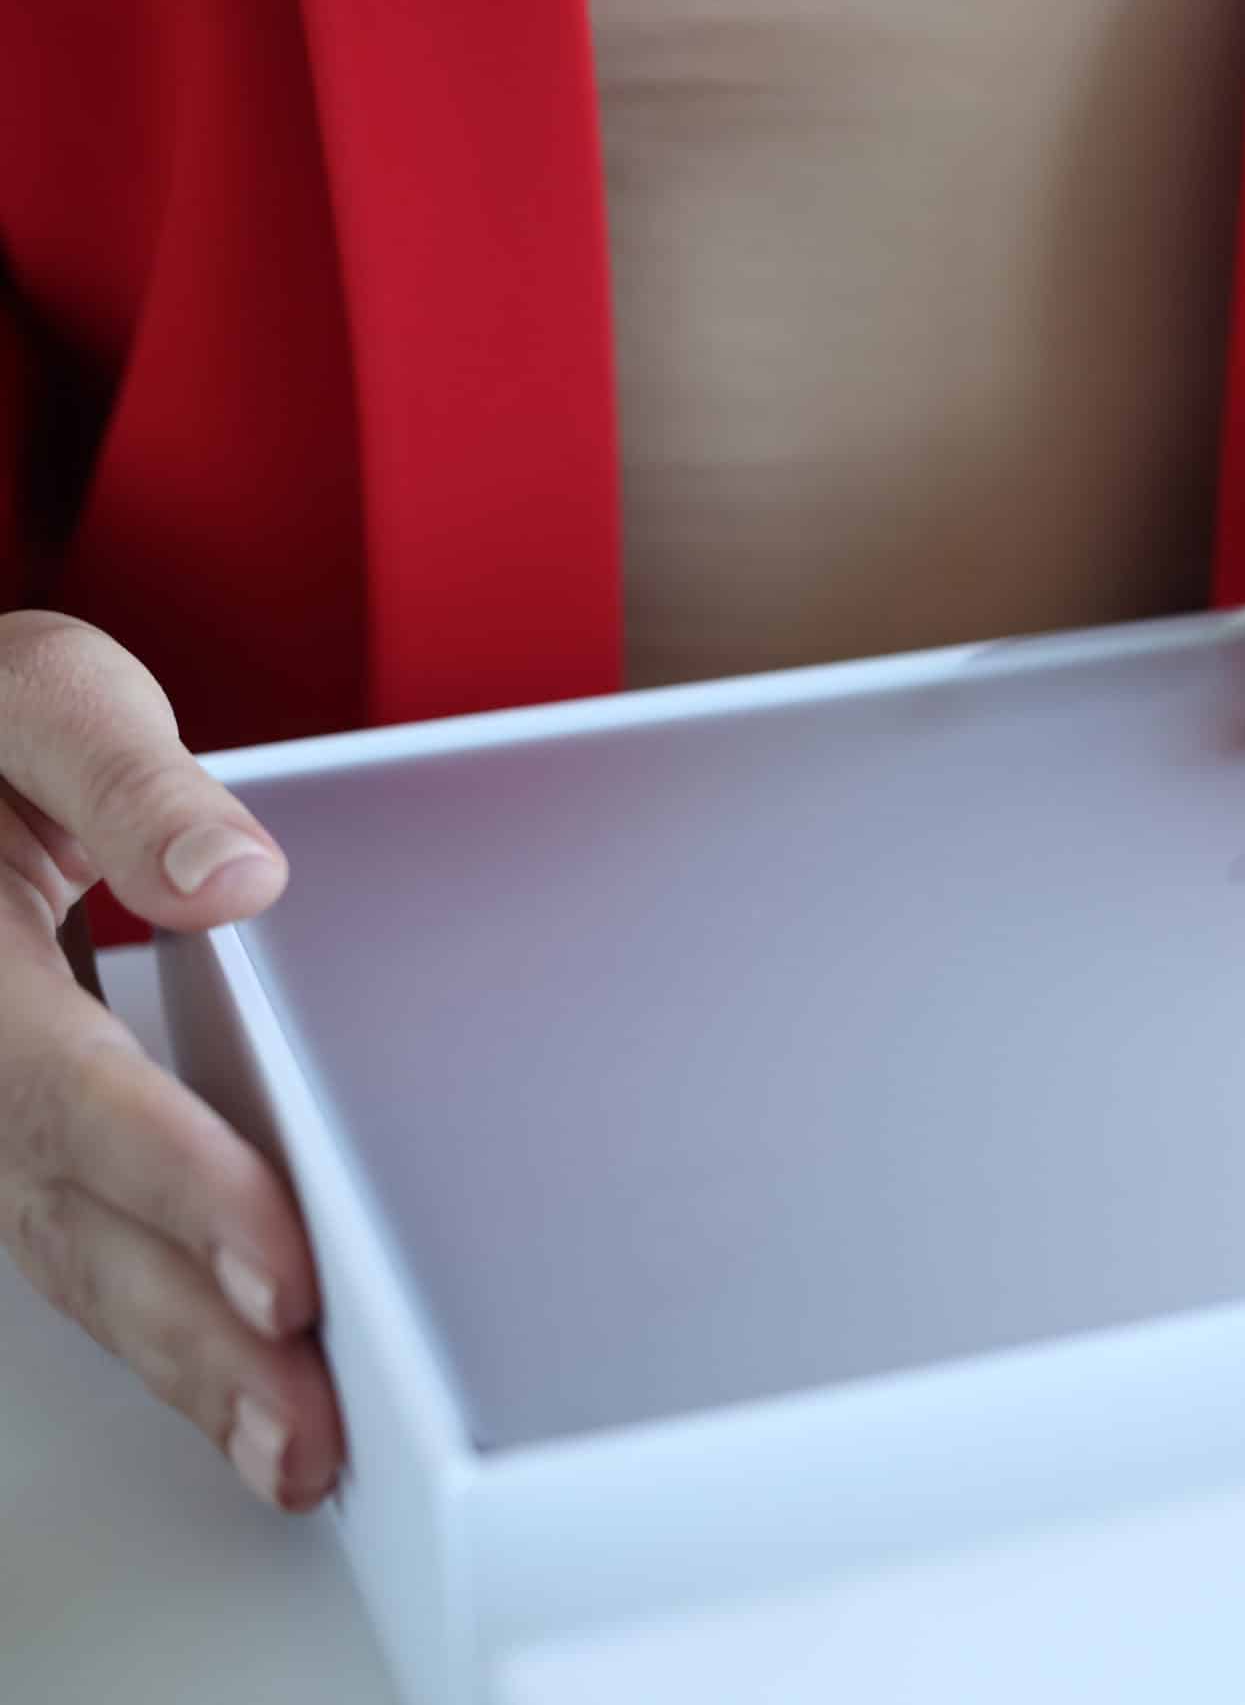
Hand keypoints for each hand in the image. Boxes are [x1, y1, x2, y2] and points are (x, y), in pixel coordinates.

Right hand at [0, 612, 339, 1508]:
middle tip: (307, 1429)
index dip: (179, 1184)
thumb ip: (123, 775)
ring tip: (294, 1455)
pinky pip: (69, 1250)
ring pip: (67, 1263)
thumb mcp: (39, 697)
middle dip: (194, 1334)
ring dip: (182, 1367)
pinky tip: (240, 1398)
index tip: (282, 1265)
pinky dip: (157, 1330)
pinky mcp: (9, 1145)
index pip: (73, 1094)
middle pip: (71, 1221)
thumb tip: (235, 876)